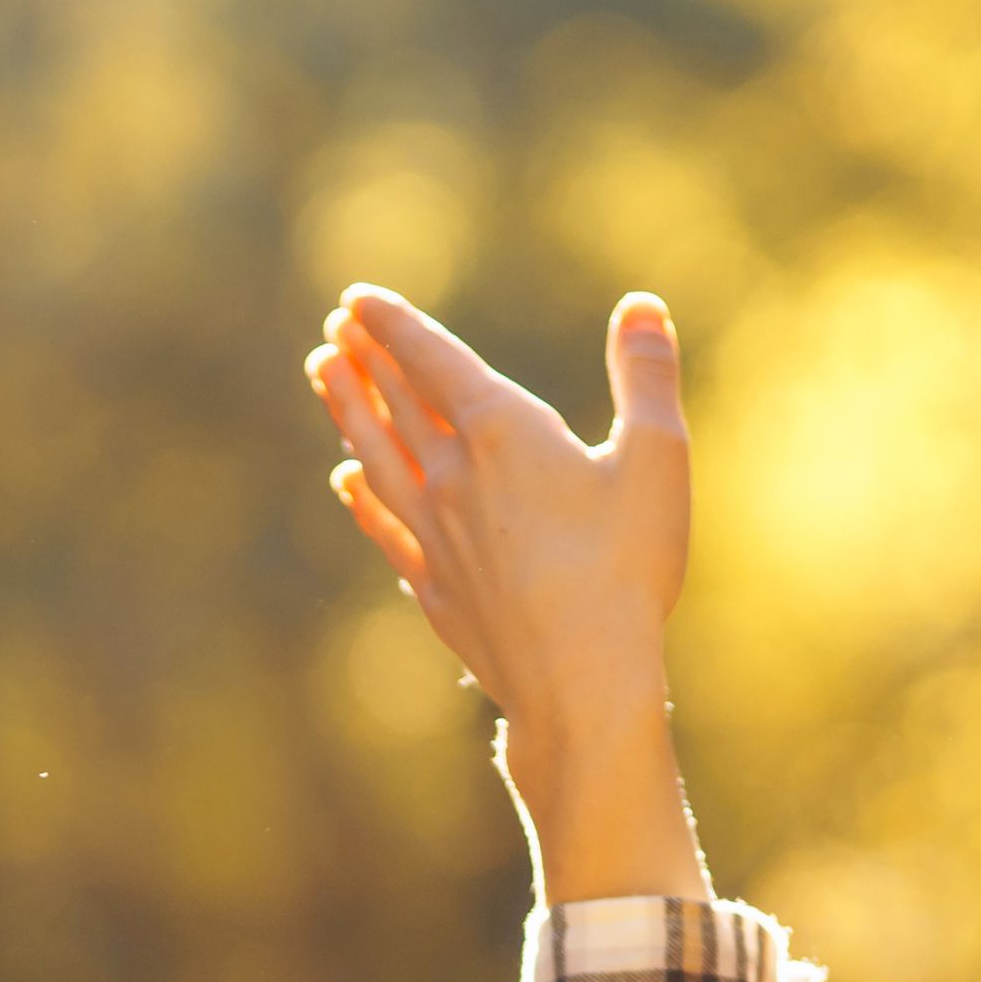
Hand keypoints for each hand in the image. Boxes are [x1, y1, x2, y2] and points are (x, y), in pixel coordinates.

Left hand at [310, 287, 703, 904]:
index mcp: (502, 432)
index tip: (357, 299)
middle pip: (394, 404)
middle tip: (333, 329)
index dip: (393, 325)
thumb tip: (640, 305)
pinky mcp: (435, 588)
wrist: (580, 682)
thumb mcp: (657, 458)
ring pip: (377, 459)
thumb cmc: (626, 568)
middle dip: (363, 359)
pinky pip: (385, 528)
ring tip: (323, 379)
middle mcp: (453, 477)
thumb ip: (646, 376)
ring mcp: (436, 536)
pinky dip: (363, 498)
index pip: (432, 360)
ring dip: (349, 414)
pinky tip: (347, 483)